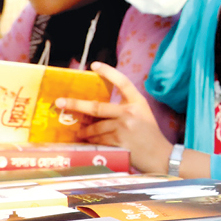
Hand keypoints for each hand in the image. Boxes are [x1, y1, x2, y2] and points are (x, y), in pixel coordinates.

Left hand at [54, 63, 173, 174]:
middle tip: (59, 103)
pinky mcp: (120, 142)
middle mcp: (130, 113)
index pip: (123, 82)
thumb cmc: (149, 135)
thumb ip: (123, 109)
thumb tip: (92, 110)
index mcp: (138, 102)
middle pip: (96, 107)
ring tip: (79, 133)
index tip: (94, 65)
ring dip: (85, 131)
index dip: (108, 72)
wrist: (161, 155)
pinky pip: (98, 140)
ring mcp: (124, 128)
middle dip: (75, 105)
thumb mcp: (141, 115)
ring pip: (95, 128)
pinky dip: (92, 141)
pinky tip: (89, 142)